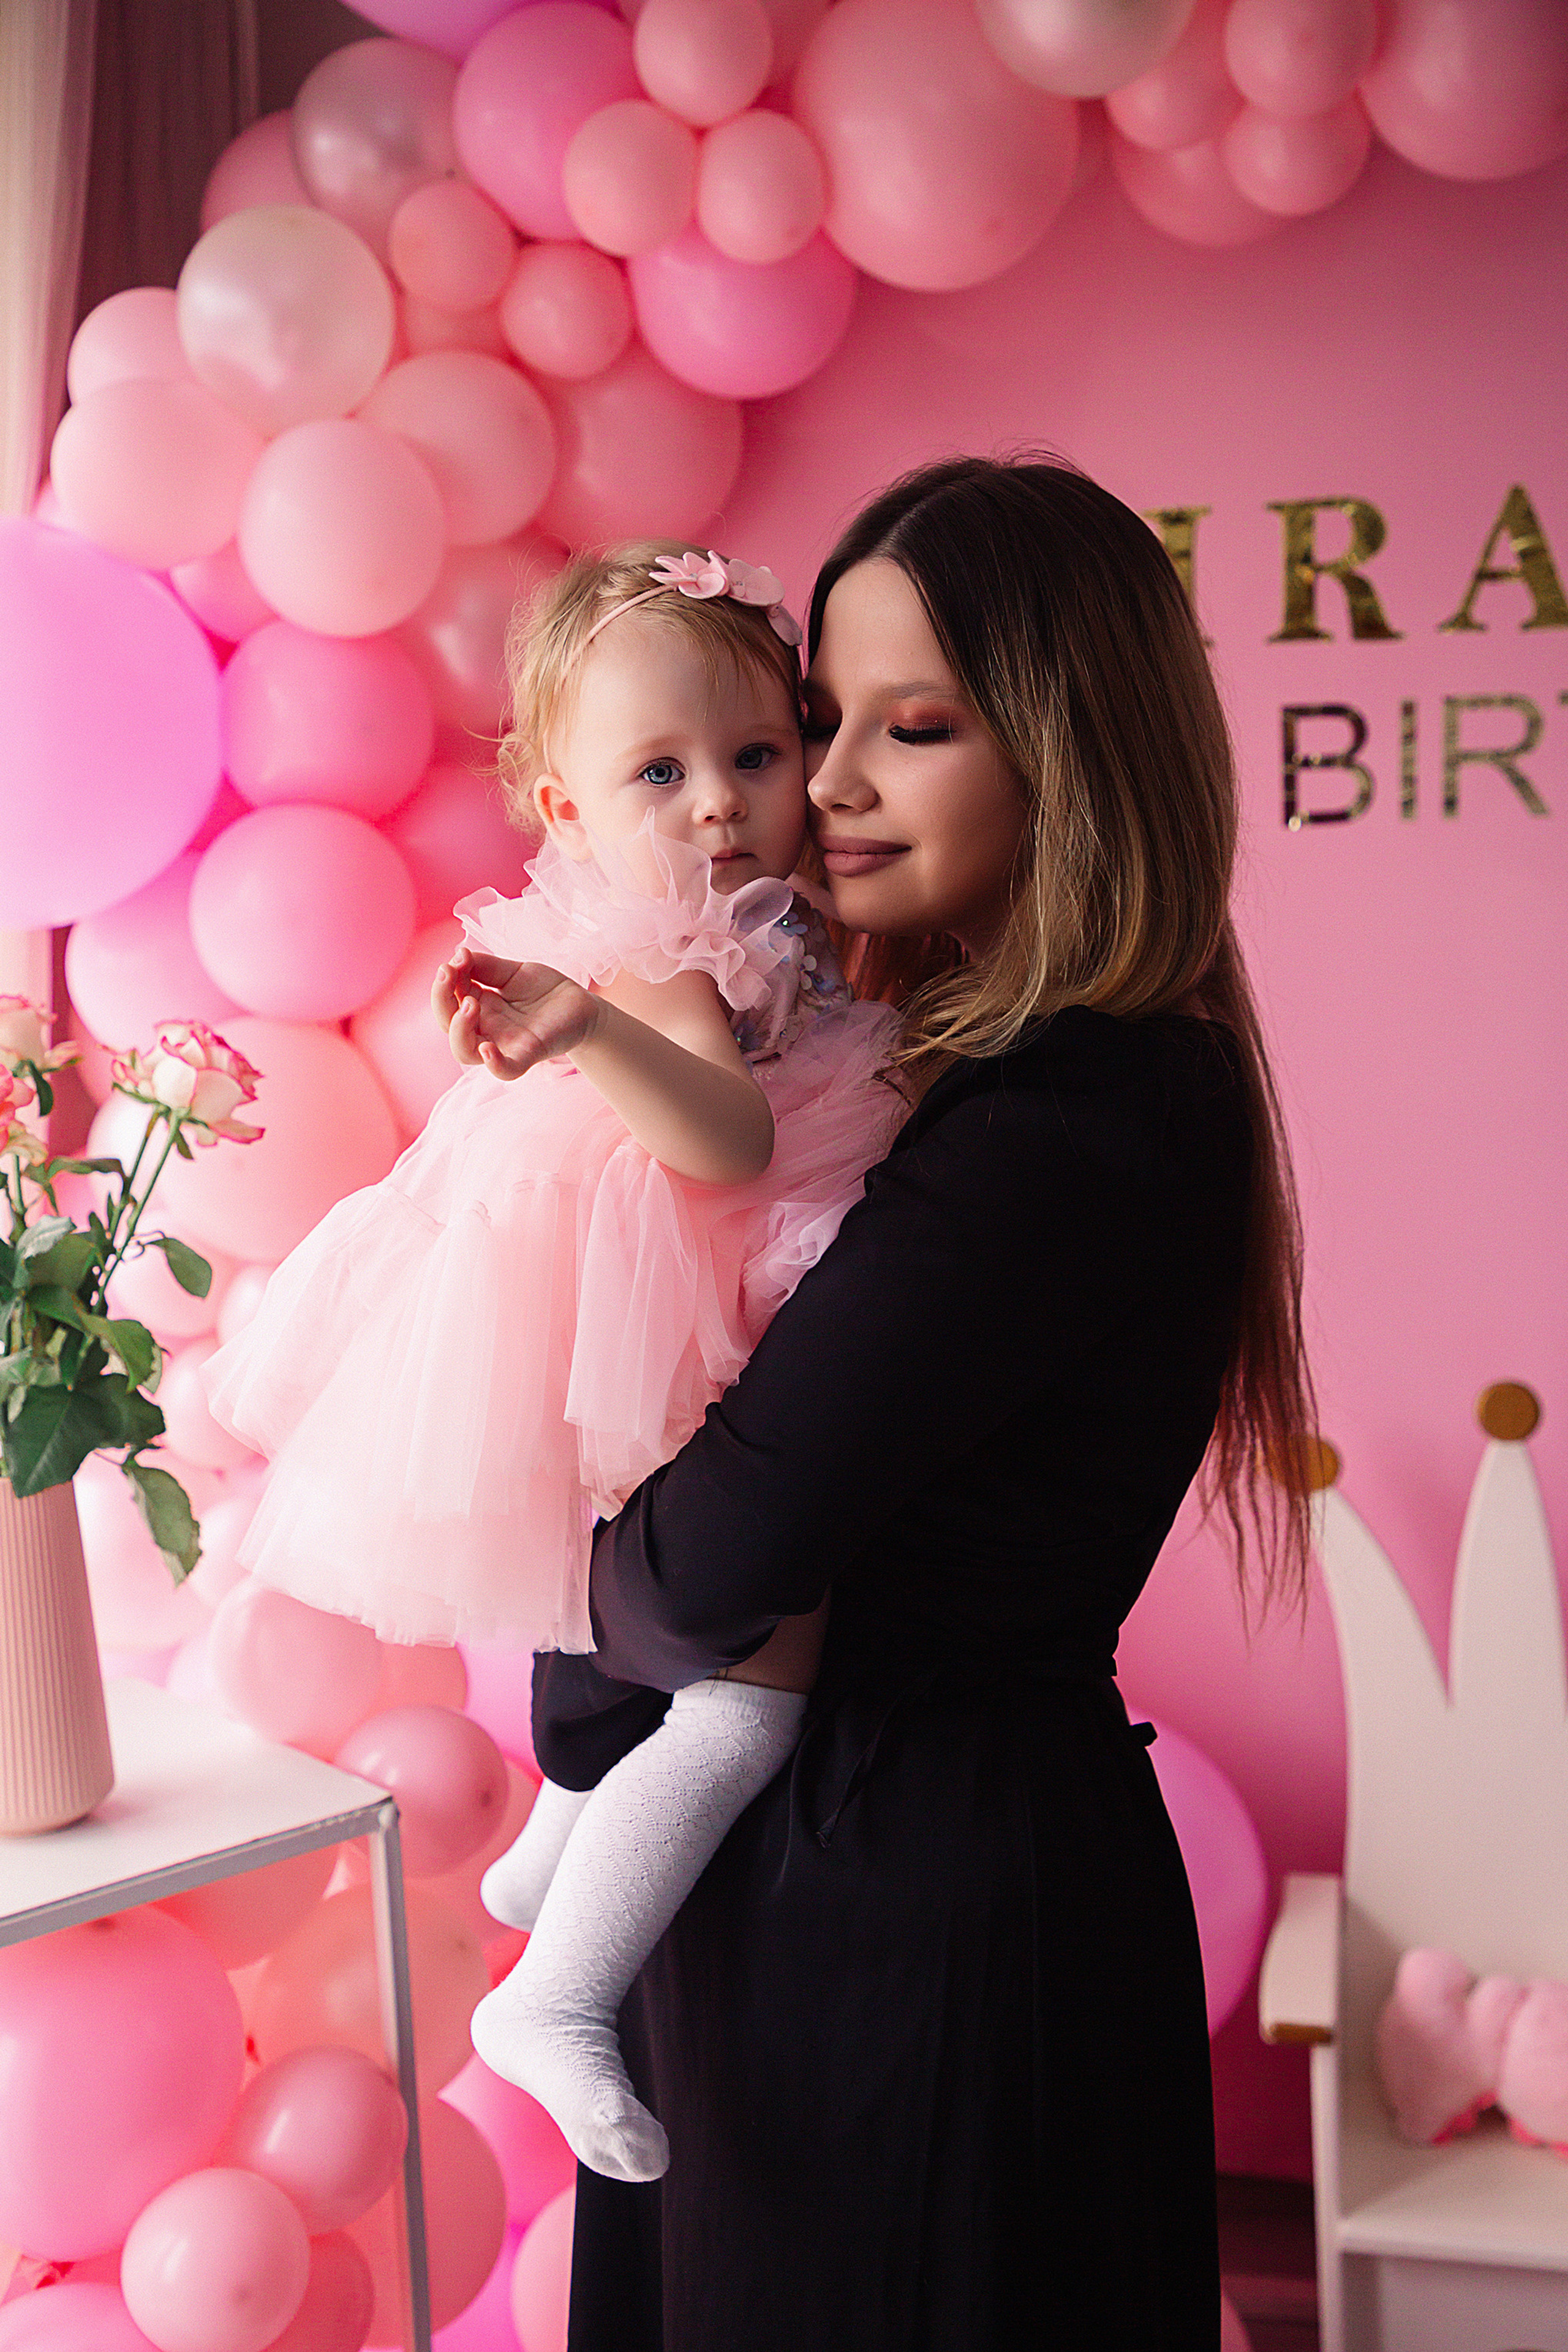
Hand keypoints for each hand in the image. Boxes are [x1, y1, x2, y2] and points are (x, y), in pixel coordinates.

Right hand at [433, 943, 600, 1079]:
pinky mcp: (527, 1054)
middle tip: (450, 973)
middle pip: (446, 1024)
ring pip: (465, 1051)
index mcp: (478, 1006)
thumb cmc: (543, 990)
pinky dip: (494, 1064)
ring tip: (470, 1003)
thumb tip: (458, 954)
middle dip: (441, 999)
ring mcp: (503, 1043)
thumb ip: (485, 966)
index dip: (446, 978)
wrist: (580, 1003)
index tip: (458, 956)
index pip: (447, 998)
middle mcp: (484, 1027)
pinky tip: (488, 1049)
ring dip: (459, 1029)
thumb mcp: (512, 971)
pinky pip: (505, 1069)